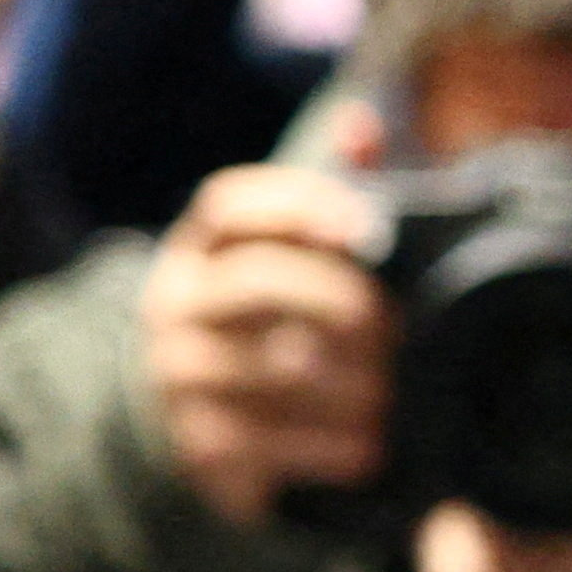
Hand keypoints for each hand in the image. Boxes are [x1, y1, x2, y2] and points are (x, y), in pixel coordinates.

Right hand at [138, 150, 397, 528]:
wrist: (183, 429)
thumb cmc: (261, 328)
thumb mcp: (281, 264)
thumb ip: (324, 200)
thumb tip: (361, 125)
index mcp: (199, 252)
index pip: (230, 208)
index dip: (298, 205)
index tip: (364, 224)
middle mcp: (176, 306)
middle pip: (260, 283)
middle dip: (342, 302)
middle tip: (395, 326)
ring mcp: (180, 376)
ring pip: (276, 368)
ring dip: (354, 382)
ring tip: (394, 391)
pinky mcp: (199, 443)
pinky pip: (277, 442)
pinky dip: (338, 445)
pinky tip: (373, 445)